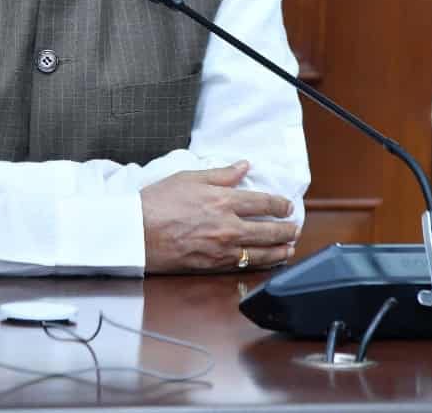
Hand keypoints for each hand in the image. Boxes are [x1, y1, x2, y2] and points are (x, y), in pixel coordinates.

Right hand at [139, 161, 298, 272]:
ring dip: (280, 250)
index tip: (288, 206)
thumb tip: (243, 167)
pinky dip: (260, 263)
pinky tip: (266, 261)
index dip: (281, 205)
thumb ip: (221, 174)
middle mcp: (228, 225)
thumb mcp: (189, 178)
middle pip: (270, 230)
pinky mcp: (213, 264)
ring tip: (289, 248)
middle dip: (287, 230)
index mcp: (223, 200)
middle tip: (295, 228)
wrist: (136, 231)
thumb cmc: (157, 202)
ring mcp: (222, 248)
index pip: (264, 203)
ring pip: (262, 252)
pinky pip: (244, 265)